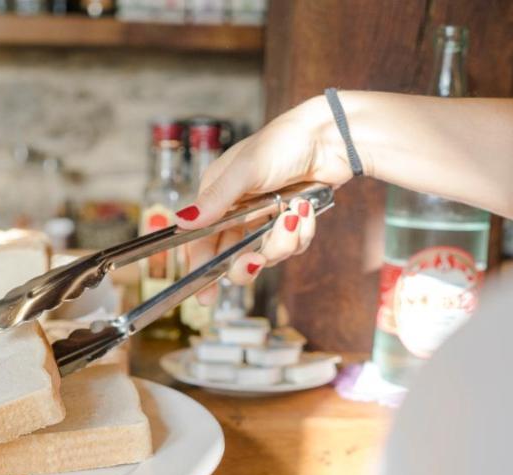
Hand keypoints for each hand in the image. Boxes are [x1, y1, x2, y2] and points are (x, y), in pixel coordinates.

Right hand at [177, 96, 354, 288]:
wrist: (330, 139)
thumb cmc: (283, 143)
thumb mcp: (245, 170)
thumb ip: (215, 199)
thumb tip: (182, 221)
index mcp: (218, 197)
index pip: (201, 243)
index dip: (201, 270)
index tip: (205, 298)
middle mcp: (238, 212)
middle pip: (233, 259)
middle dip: (246, 264)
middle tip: (254, 260)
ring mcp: (265, 219)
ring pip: (267, 255)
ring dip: (282, 241)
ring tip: (293, 214)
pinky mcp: (290, 223)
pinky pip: (293, 246)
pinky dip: (302, 231)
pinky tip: (307, 207)